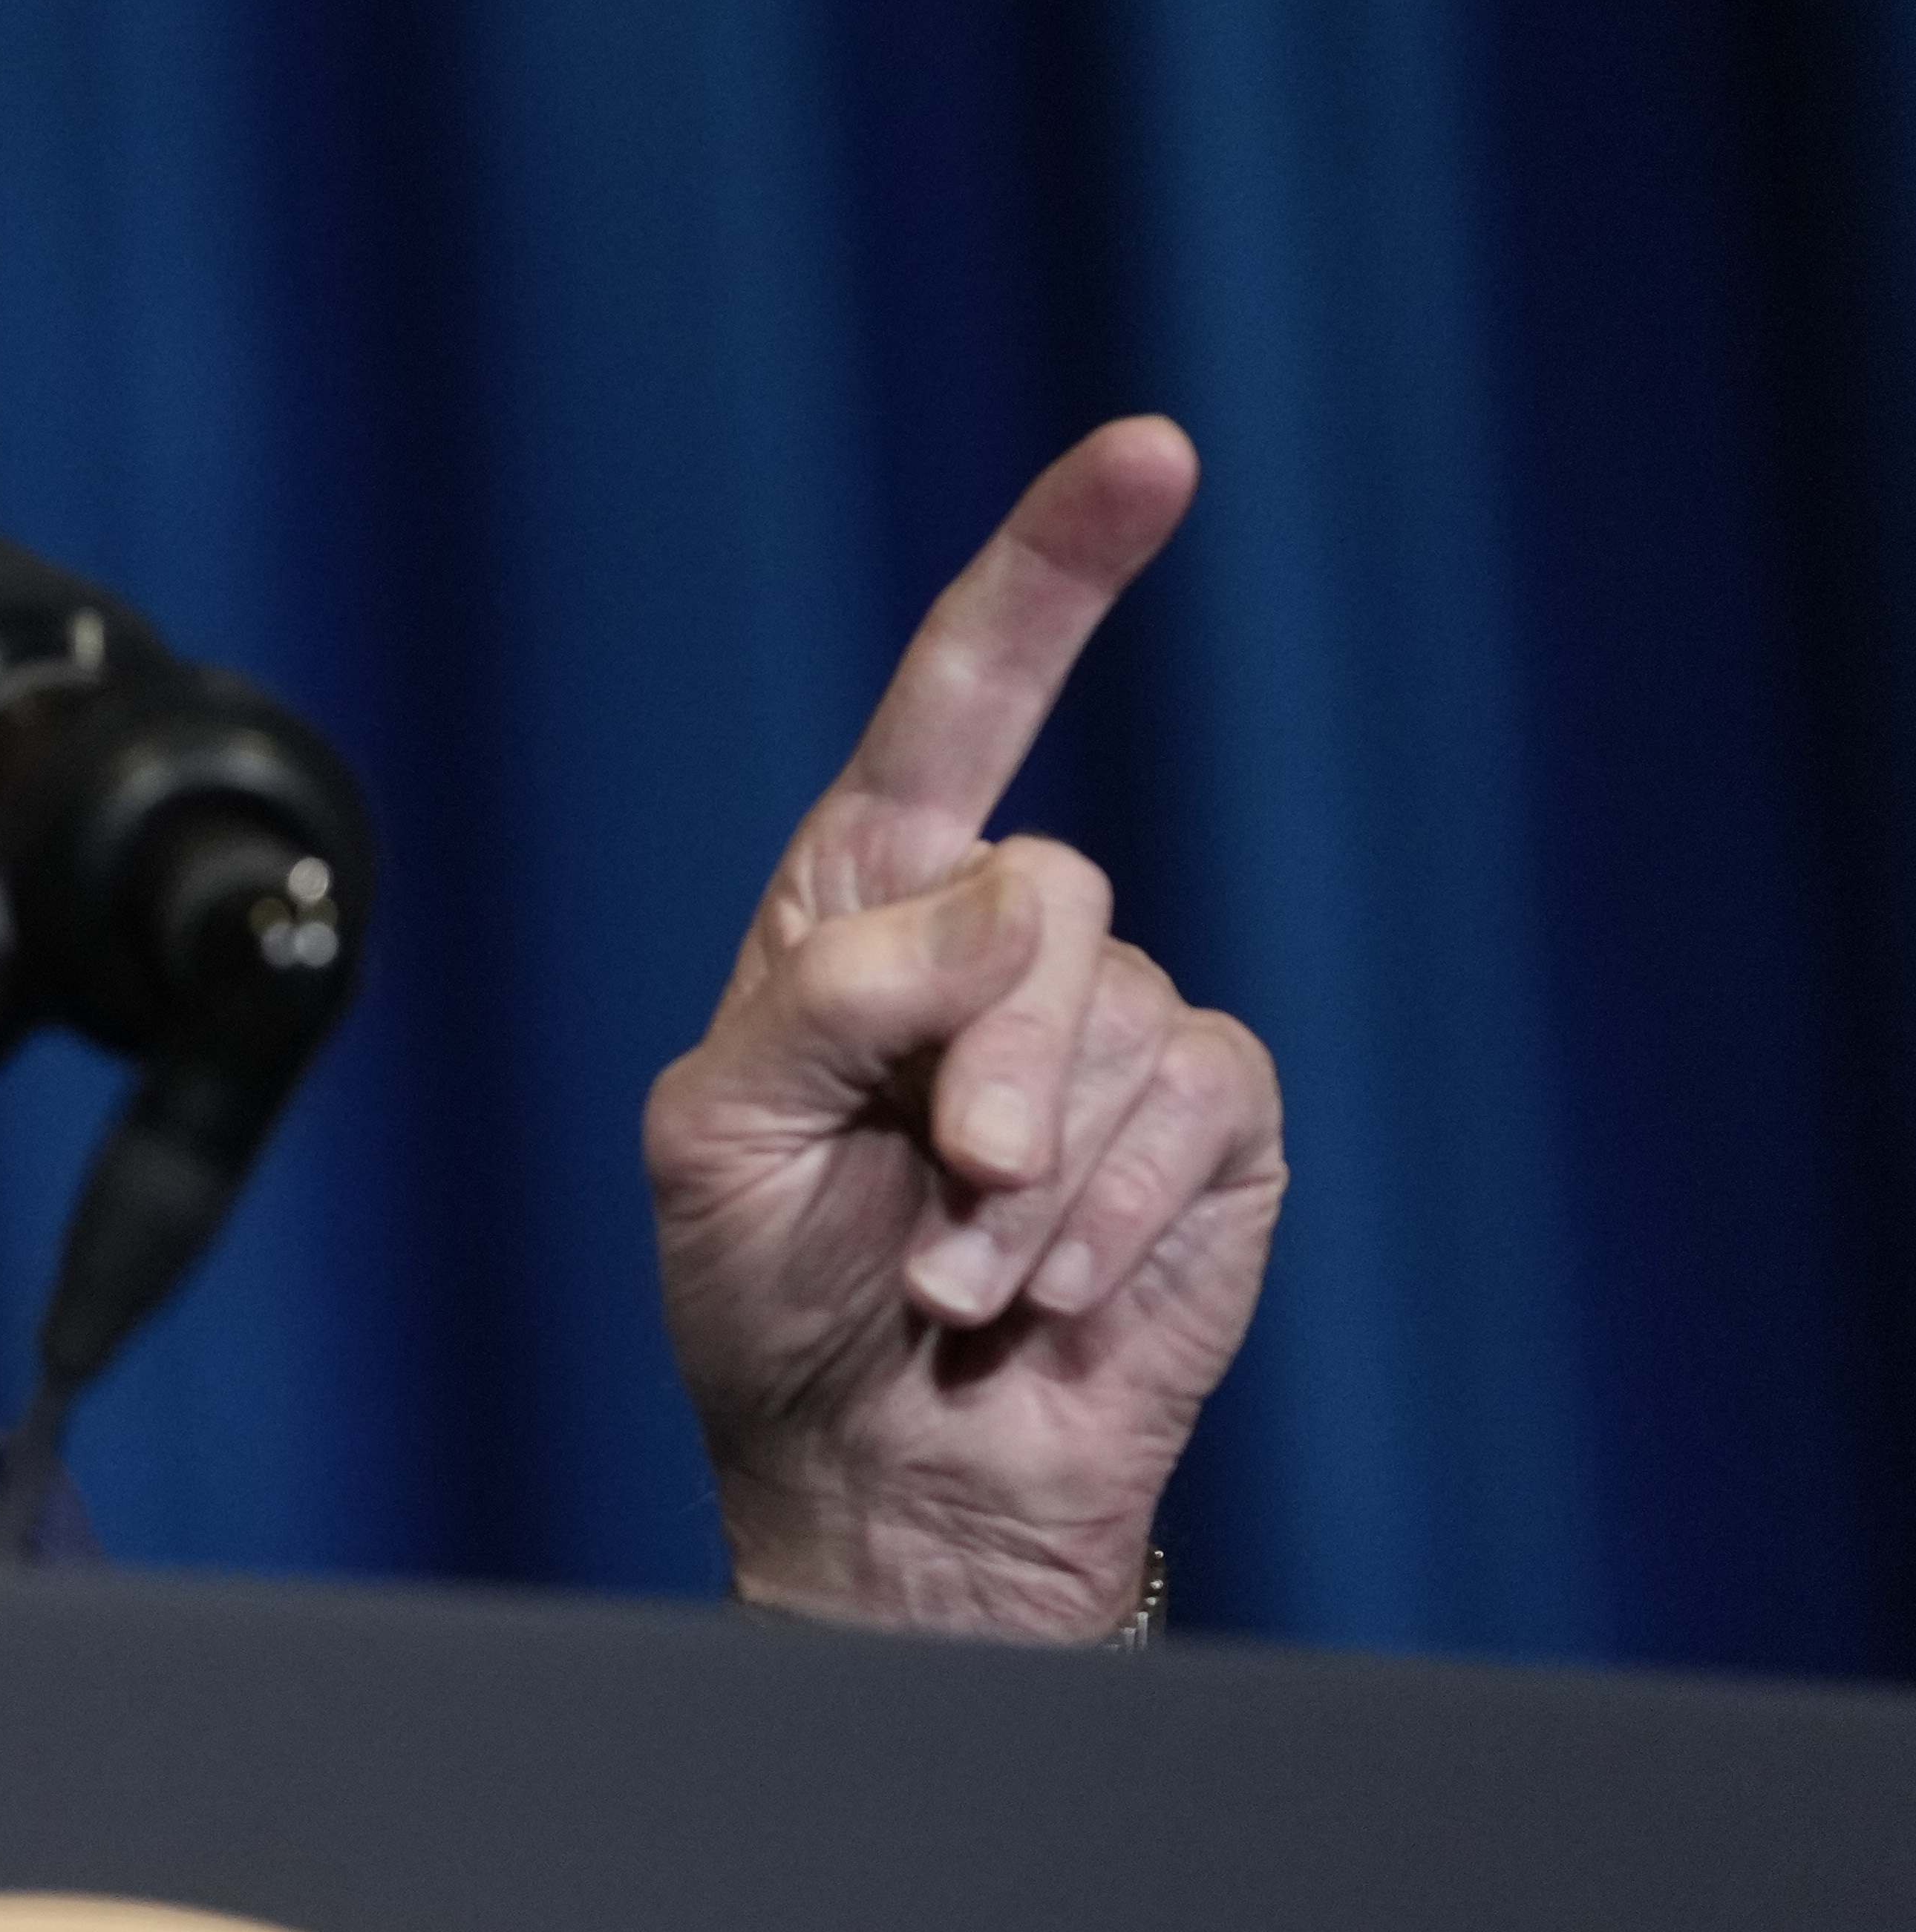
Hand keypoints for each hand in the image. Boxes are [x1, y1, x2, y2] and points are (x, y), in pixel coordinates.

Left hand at [645, 418, 1284, 1640]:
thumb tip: (1025, 912)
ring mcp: (1116, 1027)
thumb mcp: (721, 1133)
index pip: (960, 700)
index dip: (1054, 571)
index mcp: (861, 909)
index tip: (1152, 453)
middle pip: (1046, 891)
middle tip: (929, 1202)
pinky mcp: (1210, 1125)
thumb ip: (841, 994)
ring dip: (1023, 1183)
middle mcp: (999, 942)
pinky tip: (1046, 1298)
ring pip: (1112, 1019)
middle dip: (984, 1067)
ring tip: (955, 1278)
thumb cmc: (766, 1302)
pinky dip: (1104, 1222)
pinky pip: (1190, 1111)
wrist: (872, 1478)